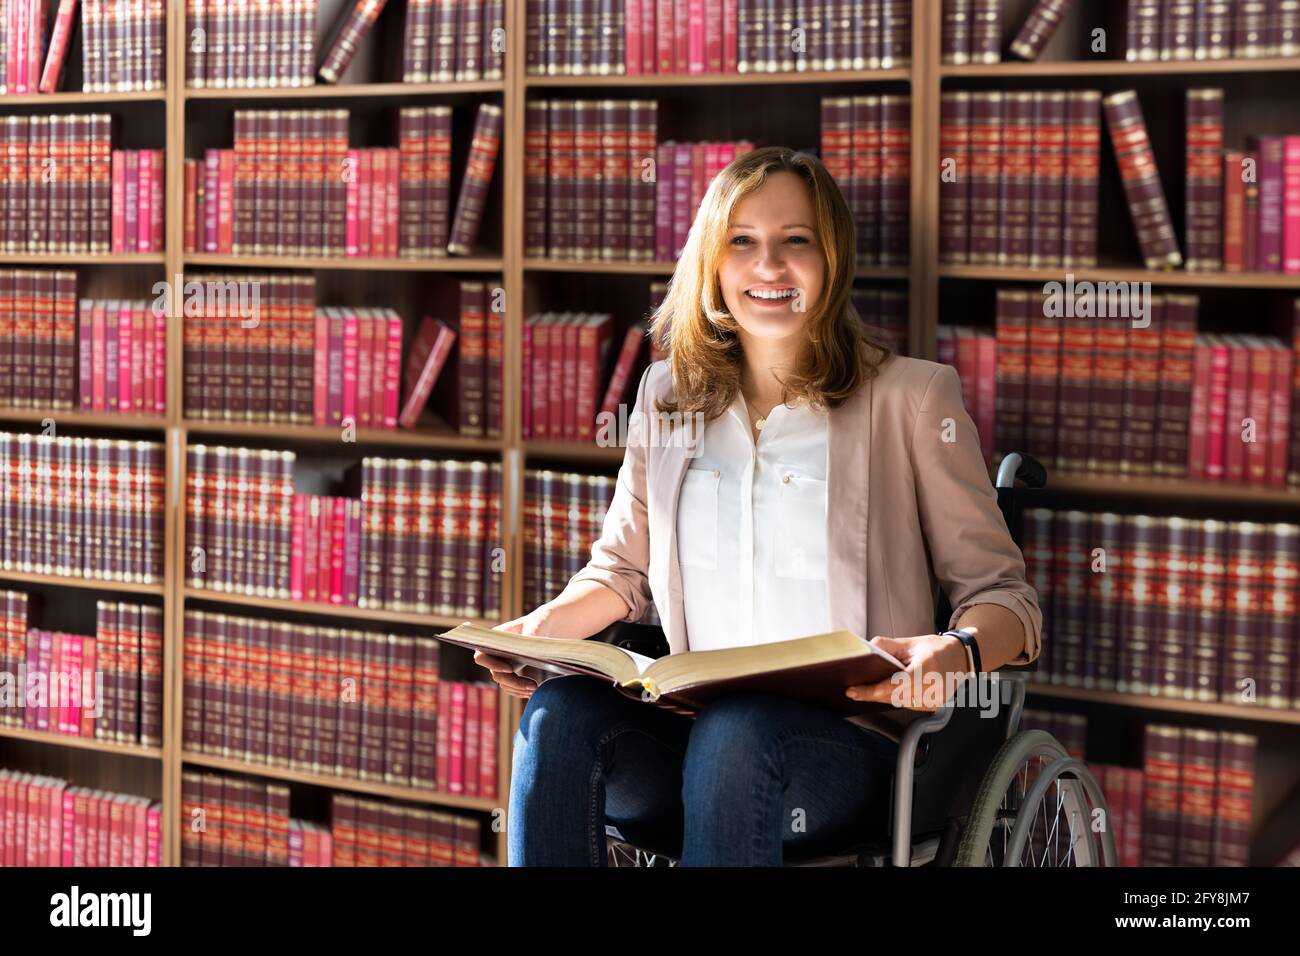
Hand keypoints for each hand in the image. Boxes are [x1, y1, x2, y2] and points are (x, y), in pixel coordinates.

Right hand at [472, 604, 559, 700]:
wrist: (545, 626)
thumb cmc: (538, 621)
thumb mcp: (536, 623)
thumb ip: (531, 632)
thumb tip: (527, 647)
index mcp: (494, 638)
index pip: (481, 655)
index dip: (492, 664)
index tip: (510, 669)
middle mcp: (494, 653)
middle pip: (496, 675)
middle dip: (513, 682)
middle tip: (533, 685)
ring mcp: (501, 663)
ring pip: (503, 683)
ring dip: (518, 690)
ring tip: (535, 689)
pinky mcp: (511, 671)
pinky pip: (510, 686)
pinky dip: (520, 692)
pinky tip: (533, 692)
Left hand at [844, 631, 974, 712]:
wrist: (962, 658)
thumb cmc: (938, 648)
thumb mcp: (911, 643)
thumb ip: (888, 646)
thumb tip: (866, 649)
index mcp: (926, 669)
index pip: (895, 685)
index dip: (872, 691)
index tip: (854, 691)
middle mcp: (932, 688)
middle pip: (894, 697)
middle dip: (872, 695)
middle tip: (854, 691)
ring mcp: (934, 700)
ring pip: (899, 703)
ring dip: (883, 698)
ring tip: (866, 691)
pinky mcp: (933, 706)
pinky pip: (908, 705)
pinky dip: (896, 699)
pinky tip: (886, 693)